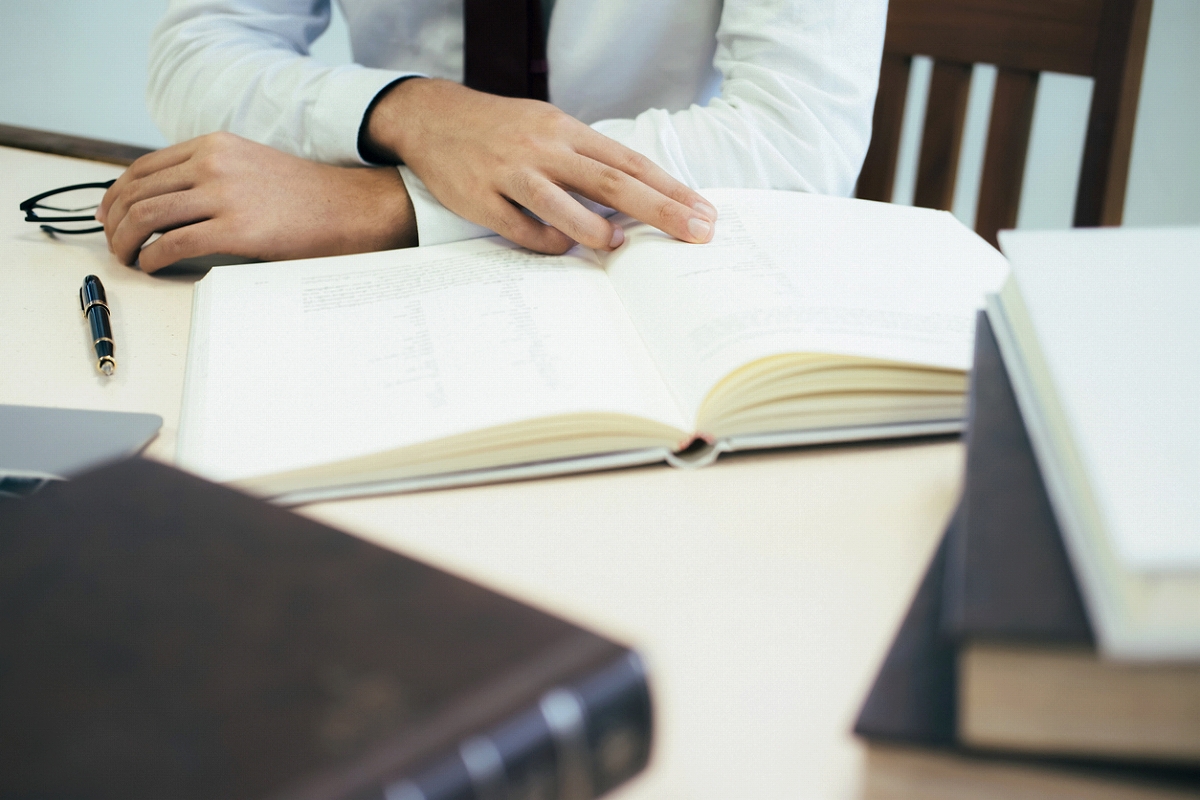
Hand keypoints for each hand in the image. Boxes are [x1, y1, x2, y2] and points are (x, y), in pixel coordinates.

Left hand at [97, 133, 415, 272]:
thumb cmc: (308, 197)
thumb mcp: (252, 166)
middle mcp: (213, 163)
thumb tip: (171, 204)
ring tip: (128, 259)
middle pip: (138, 192)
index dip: (117, 195)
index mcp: (215, 146)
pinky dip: (153, 258)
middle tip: (114, 244)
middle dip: (115, 222)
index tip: (110, 216)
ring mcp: (223, 195)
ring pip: (147, 217)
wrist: (352, 208)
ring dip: (126, 242)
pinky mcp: (235, 230)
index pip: (143, 168)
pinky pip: (173, 244)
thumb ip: (213, 175)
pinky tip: (153, 267)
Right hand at [364, 78, 716, 254]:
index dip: (670, 189)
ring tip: (617, 246)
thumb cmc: (503, 130)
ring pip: (562, 204)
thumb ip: (588, 160)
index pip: (630, 162)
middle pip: (611, 182)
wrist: (433, 118)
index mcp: (566, 130)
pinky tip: (562, 247)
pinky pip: (520, 228)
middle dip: (660, 210)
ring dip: (595, 229)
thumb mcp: (549, 129)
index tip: (703, 212)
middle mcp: (544, 148)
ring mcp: (510, 172)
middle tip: (696, 232)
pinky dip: (546, 241)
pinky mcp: (479, 197)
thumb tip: (637, 197)